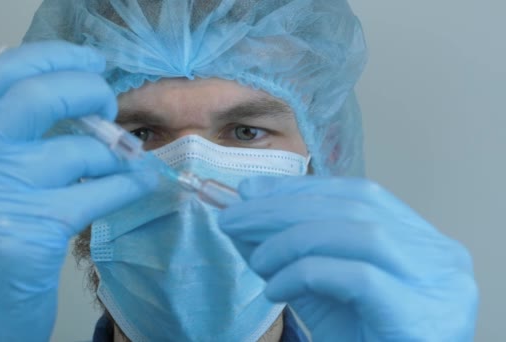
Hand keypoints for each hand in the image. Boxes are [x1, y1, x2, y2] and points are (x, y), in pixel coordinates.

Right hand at [0, 41, 156, 340]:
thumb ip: (7, 138)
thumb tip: (65, 89)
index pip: (0, 74)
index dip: (52, 57)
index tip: (90, 60)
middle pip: (39, 96)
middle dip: (88, 92)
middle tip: (108, 106)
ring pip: (81, 150)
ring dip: (115, 155)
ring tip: (121, 165)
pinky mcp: (35, 231)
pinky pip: (102, 190)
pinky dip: (129, 183)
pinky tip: (139, 183)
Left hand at [219, 176, 477, 340]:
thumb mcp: (320, 293)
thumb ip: (290, 254)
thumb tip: (243, 217)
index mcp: (420, 241)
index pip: (358, 194)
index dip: (301, 188)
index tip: (251, 190)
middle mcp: (439, 254)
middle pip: (353, 206)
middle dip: (284, 207)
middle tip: (233, 218)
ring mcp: (436, 282)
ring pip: (356, 231)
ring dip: (290, 239)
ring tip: (255, 260)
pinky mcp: (419, 313)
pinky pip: (354, 276)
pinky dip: (304, 274)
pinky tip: (274, 290)